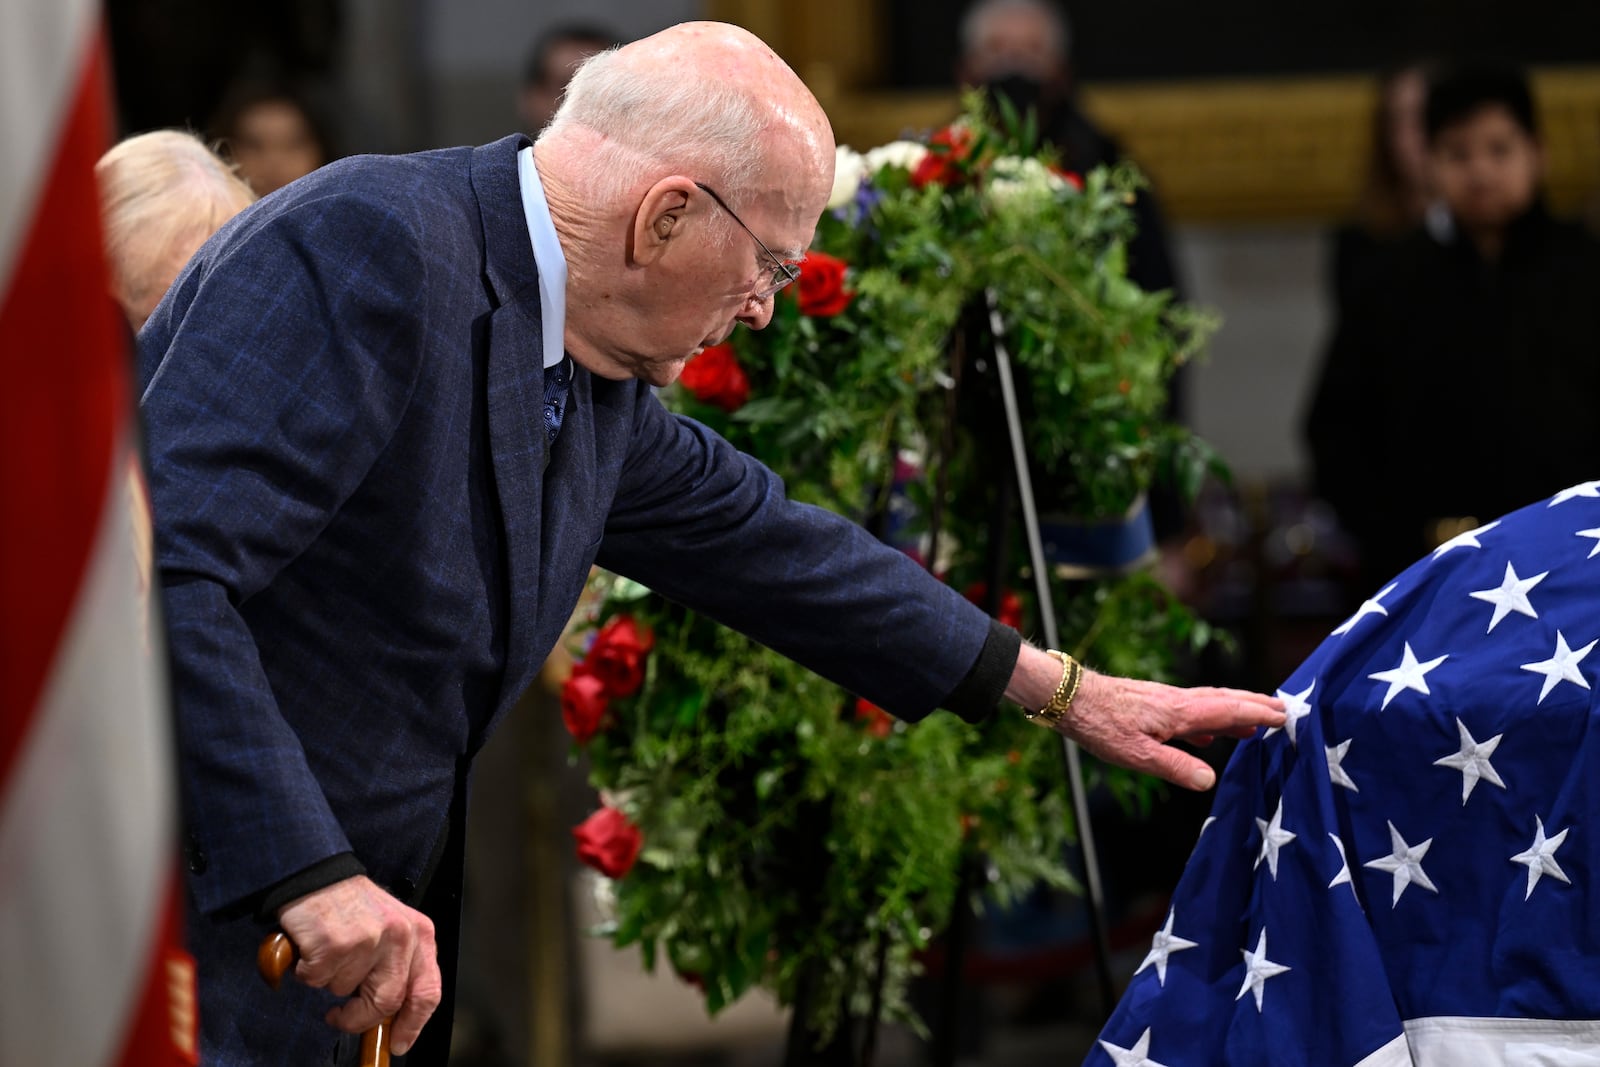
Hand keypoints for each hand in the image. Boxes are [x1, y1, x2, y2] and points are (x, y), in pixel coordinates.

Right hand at [277, 875, 441, 1055]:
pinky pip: (317, 979)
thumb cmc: (352, 907)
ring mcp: (368, 940)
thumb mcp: (392, 929)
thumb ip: (398, 967)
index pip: (427, 991)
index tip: (398, 1043)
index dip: (413, 1024)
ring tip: (329, 953)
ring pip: (345, 991)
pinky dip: (308, 971)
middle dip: (359, 1019)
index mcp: (419, 934)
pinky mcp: (335, 944)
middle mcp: (399, 936)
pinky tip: (312, 948)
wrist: (317, 874)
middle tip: (340, 1016)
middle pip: (386, 1003)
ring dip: (329, 981)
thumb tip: (393, 1020)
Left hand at [1059, 670, 1284, 790]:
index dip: (1258, 713)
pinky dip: (1207, 719)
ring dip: (1233, 711)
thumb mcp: (1137, 755)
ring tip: (1252, 724)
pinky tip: (1204, 734)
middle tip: (1282, 709)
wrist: (1068, 697)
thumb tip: (1211, 780)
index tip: (1284, 715)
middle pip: (1224, 700)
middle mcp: (1176, 701)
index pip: (1228, 710)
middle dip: (1253, 704)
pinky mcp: (1149, 704)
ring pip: (1207, 704)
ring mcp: (1163, 700)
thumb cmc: (1100, 725)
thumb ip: (1176, 767)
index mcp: (1179, 712)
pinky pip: (1189, 710)